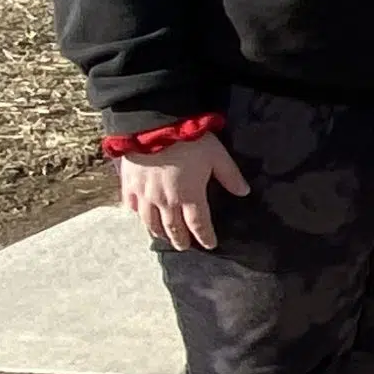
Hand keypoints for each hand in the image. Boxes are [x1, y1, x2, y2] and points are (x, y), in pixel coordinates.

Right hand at [120, 134, 249, 250]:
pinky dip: (137, 215)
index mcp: (190, 196)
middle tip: (184, 247)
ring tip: (163, 237)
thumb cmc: (189, 141)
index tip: (209, 245)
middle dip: (180, 240)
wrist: (154, 126)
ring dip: (158, 232)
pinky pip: (132, 206)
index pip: (199, 224)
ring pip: (150, 222)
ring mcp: (145, 195)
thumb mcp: (217, 156)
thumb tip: (244, 192)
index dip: (205, 237)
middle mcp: (166, 202)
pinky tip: (141, 216)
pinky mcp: (129, 185)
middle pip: (173, 229)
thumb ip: (230, 176)